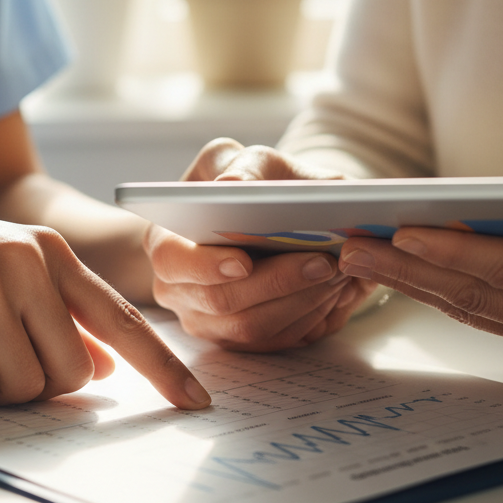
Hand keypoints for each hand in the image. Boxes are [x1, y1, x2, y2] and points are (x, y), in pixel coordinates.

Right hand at [0, 198, 209, 407]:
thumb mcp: (7, 271)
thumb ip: (59, 313)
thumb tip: (102, 367)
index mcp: (50, 251)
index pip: (120, 318)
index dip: (162, 364)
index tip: (194, 399)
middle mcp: (27, 262)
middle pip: (72, 369)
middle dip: (41, 385)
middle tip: (0, 361)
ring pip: (25, 384)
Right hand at [144, 138, 377, 350]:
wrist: (275, 212)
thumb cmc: (257, 181)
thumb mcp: (252, 161)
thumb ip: (244, 166)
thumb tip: (231, 185)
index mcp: (165, 238)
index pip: (172, 260)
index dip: (206, 266)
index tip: (244, 261)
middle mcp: (177, 287)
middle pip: (221, 302)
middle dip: (275, 283)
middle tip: (321, 262)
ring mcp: (205, 319)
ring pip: (252, 328)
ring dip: (299, 302)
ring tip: (336, 273)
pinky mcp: (239, 340)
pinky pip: (273, 341)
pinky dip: (307, 317)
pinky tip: (332, 291)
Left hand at [338, 201, 502, 365]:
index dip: (460, 252)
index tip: (407, 233)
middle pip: (473, 292)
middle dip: (406, 269)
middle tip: (348, 246)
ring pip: (464, 304)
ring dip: (405, 281)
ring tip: (354, 256)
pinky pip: (475, 309)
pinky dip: (431, 289)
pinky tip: (396, 271)